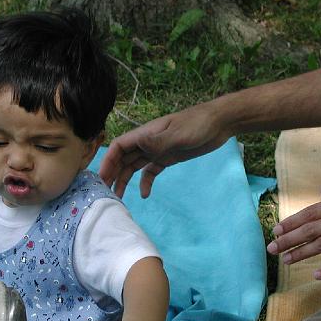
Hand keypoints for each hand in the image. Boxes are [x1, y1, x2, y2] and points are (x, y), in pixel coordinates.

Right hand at [99, 101, 230, 197]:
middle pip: (123, 158)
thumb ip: (157, 141)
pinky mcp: (168, 158)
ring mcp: (157, 150)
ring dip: (125, 180)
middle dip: (112, 173)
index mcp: (145, 133)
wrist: (219, 124)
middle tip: (104, 193)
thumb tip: (137, 143)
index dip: (107, 161)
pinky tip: (145, 194)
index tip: (101, 178)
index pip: (119, 147)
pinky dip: (146, 182)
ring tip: (119, 197)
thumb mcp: (178, 134)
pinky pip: (151, 171)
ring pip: (134, 166)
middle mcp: (147, 142)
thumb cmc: (198, 124)